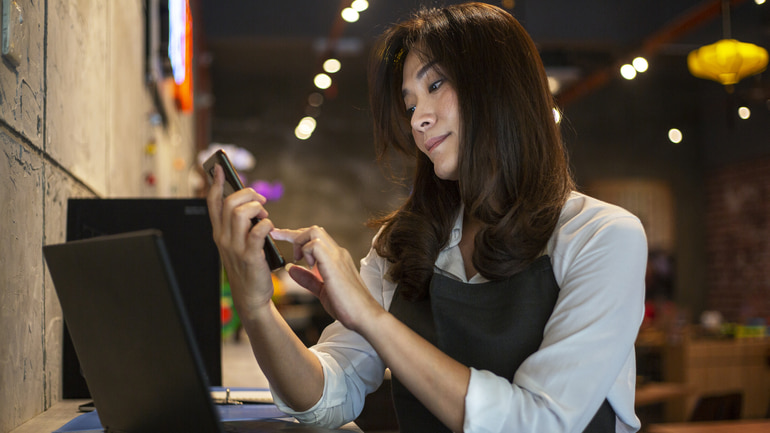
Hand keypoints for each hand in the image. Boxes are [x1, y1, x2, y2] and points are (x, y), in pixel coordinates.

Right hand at [206, 164, 275, 319]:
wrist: (250, 296)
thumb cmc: (248, 267)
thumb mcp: (237, 244)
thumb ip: (239, 225)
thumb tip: (251, 203)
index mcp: (218, 233)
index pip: (212, 203)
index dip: (215, 183)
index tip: (219, 168)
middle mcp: (223, 238)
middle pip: (228, 203)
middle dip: (247, 194)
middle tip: (260, 200)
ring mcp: (235, 247)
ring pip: (240, 213)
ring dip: (256, 208)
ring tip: (265, 215)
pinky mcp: (250, 256)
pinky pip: (258, 231)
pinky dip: (267, 224)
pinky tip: (270, 227)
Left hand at [271, 226, 383, 330]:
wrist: (365, 316)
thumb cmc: (348, 306)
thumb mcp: (322, 291)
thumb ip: (308, 279)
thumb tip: (291, 269)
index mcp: (336, 258)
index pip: (316, 239)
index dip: (297, 237)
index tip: (280, 237)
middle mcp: (337, 253)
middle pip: (314, 230)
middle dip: (292, 234)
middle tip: (277, 239)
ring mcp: (337, 256)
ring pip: (314, 231)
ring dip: (300, 242)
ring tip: (298, 260)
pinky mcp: (334, 263)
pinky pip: (315, 244)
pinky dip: (306, 251)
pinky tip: (308, 265)